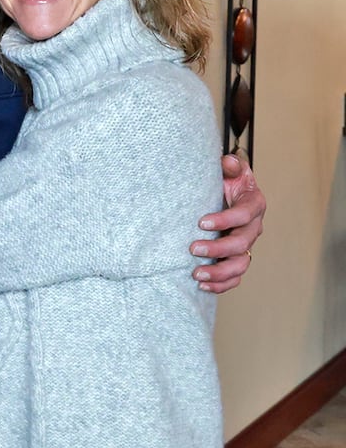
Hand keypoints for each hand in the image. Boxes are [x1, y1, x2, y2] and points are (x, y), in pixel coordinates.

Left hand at [191, 153, 265, 291]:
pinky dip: (221, 285)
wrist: (228, 194)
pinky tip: (202, 286)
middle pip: (243, 244)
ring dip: (219, 272)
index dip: (225, 219)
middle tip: (193, 249)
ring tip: (196, 274)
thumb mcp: (230, 169)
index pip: (244, 215)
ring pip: (240, 265)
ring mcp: (246, 245)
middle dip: (218, 249)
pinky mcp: (237, 258)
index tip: (201, 222)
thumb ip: (230, 166)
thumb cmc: (227, 181)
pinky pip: (234, 277)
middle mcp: (253, 228)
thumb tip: (227, 161)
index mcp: (253, 205)